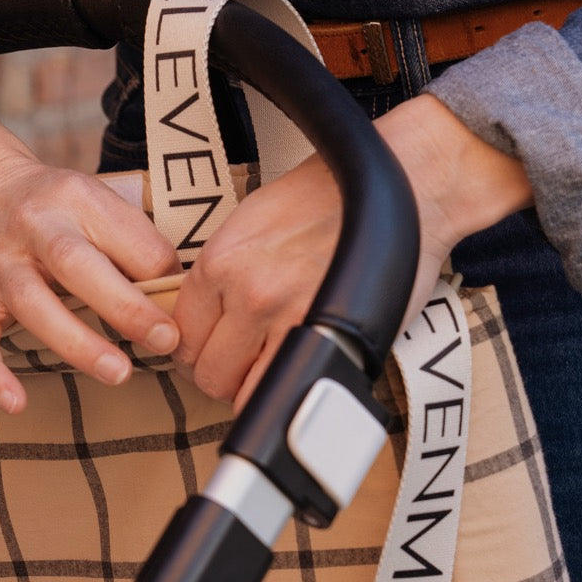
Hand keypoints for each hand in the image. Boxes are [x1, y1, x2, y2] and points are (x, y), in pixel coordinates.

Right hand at [0, 151, 179, 412]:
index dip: (159, 273)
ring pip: (31, 303)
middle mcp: (31, 228)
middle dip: (123, 307)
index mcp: (74, 198)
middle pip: (73, 264)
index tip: (184, 308)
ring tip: (118, 373)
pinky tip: (16, 403)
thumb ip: (137, 244)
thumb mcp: (100, 204)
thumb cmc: (61, 211)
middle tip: (165, 341)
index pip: (124, 235)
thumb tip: (179, 300)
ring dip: (76, 342)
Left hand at [171, 95, 533, 409]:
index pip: (182, 333)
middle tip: (249, 361)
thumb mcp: (254, 220)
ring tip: (277, 367)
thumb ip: (224, 272)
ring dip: (253, 388)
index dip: (199, 346)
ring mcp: (285, 319)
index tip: (217, 347)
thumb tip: (208, 318)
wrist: (399, 186)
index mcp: (220, 260)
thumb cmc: (332, 199)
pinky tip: (299, 373)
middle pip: (205, 370)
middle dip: (224, 372)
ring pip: (238, 391)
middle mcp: (245, 292)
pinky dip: (287, 394)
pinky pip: (283, 395)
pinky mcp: (328, 337)